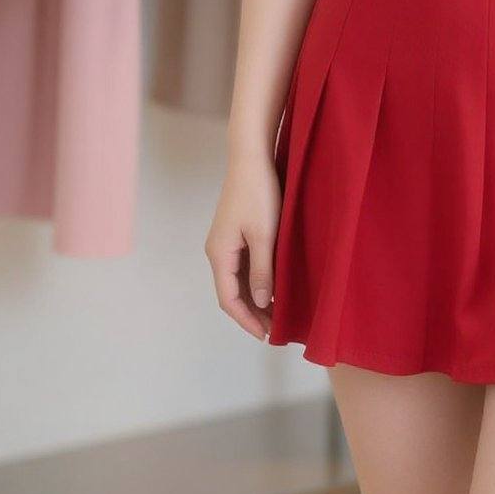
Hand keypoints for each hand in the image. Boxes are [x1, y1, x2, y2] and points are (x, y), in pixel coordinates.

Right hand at [204, 150, 282, 341]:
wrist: (251, 158)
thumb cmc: (258, 194)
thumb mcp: (264, 235)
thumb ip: (262, 270)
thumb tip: (260, 302)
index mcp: (220, 254)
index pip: (228, 299)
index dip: (247, 320)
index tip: (267, 335)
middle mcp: (217, 251)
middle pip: (231, 292)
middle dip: (252, 313)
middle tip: (276, 329)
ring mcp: (225, 242)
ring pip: (237, 280)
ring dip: (254, 298)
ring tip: (277, 313)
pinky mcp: (235, 233)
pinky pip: (242, 266)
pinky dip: (255, 281)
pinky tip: (272, 285)